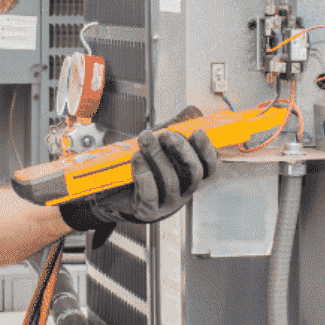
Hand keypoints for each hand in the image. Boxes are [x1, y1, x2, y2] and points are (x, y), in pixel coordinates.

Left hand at [62, 128, 217, 230]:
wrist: (116, 194)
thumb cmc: (142, 169)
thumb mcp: (160, 149)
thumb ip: (175, 133)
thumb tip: (190, 113)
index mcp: (189, 176)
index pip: (208, 166)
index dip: (207, 150)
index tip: (198, 132)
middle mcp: (183, 191)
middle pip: (193, 173)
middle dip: (181, 150)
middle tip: (166, 134)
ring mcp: (167, 203)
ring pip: (171, 182)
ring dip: (157, 157)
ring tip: (144, 141)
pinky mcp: (149, 211)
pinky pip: (150, 196)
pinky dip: (144, 176)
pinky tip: (138, 162)